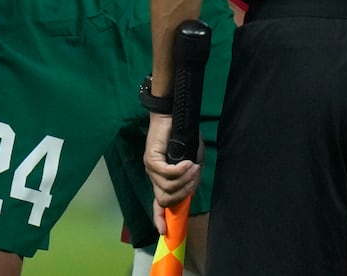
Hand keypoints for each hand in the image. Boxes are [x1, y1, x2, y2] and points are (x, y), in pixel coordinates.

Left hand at [143, 112, 201, 230]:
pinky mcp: (151, 158)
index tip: (165, 231)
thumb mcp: (191, 159)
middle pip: (165, 199)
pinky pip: (166, 173)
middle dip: (183, 193)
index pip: (157, 203)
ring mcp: (151, 168)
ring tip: (193, 166)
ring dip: (184, 179)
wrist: (171, 115)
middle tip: (195, 177)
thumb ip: (191, 176)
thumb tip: (191, 190)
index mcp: (161, 179)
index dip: (160, 218)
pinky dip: (179, 170)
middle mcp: (153, 176)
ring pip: (167, 187)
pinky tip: (188, 163)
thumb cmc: (182, 136)